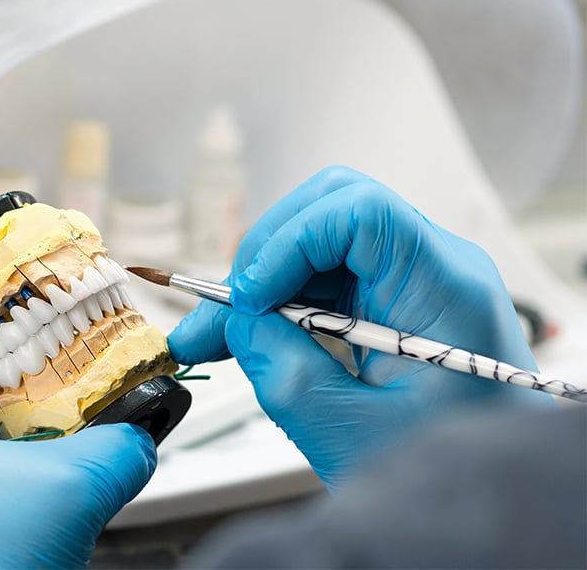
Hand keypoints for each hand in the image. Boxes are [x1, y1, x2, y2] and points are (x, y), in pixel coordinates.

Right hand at [170, 166, 550, 490]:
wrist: (492, 494)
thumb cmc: (452, 476)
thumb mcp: (352, 431)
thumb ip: (285, 369)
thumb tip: (236, 322)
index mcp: (444, 290)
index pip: (359, 212)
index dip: (290, 242)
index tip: (249, 299)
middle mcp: (433, 269)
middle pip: (330, 211)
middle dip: (264, 256)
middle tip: (221, 315)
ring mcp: (412, 281)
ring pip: (317, 243)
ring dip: (260, 283)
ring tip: (213, 336)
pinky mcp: (391, 300)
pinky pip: (322, 277)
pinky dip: (277, 302)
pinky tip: (242, 337)